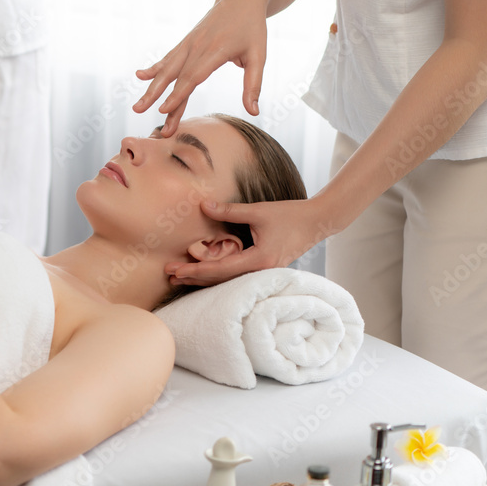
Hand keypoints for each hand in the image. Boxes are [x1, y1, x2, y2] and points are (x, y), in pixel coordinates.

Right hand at [132, 0, 268, 136]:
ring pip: (167, 69)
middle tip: (139, 112)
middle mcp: (197, 46)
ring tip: (137, 106)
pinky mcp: (185, 42)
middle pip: (174, 76)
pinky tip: (139, 76)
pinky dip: (153, 68)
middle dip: (157, 97)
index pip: (193, 77)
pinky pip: (167, 58)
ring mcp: (189, 43)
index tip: (163, 110)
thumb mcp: (259, 56)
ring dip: (151, 88)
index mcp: (216, 50)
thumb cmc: (252, 28)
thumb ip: (253, 85)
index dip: (177, 94)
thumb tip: (254, 112)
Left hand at [165, 198, 333, 285]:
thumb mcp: (259, 211)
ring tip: (180, 276)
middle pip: (221, 279)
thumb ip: (230, 211)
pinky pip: (235, 275)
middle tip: (169, 274)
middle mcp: (260, 271)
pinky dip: (217, 274)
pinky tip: (203, 273)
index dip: (196, 269)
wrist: (317, 222)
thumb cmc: (290, 215)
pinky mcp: (263, 269)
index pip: (221, 269)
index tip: (177, 268)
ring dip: (203, 278)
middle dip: (194, 277)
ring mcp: (262, 273)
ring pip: (227, 280)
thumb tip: (202, 205)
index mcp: (259, 260)